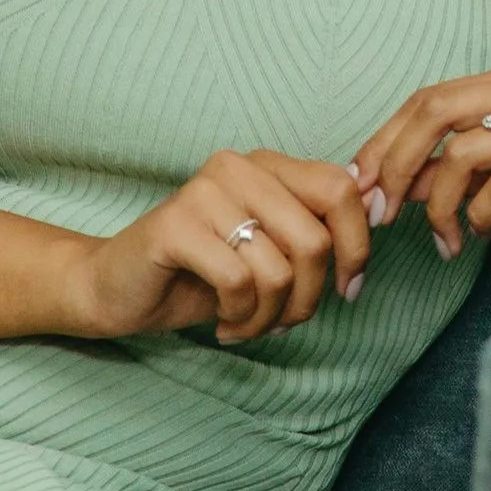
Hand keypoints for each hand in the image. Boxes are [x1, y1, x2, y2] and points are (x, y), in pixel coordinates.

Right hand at [61, 152, 370, 345]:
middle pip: (314, 239)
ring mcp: (203, 191)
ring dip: (270, 317)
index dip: (358, 246)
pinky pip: (238, 282)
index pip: (342, 190)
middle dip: (309, 298)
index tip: (349, 288)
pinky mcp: (174, 226)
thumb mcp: (270, 252)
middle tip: (285, 322)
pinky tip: (224, 324)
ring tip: (248, 324)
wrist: (116, 288)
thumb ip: (314, 233)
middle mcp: (237, 167)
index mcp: (268, 166)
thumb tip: (374, 222)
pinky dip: (241, 318)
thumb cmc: (202, 274)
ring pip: (278, 268)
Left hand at [353, 63, 490, 259]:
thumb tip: (397, 184)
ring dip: (437, 205)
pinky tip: (478, 236)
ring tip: (443, 241)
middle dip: (392, 164)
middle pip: (433, 110)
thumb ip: (465, 166)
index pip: (429, 98)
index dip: (384, 140)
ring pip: (461, 151)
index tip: (361, 186)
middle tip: (380, 213)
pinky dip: (476, 215)